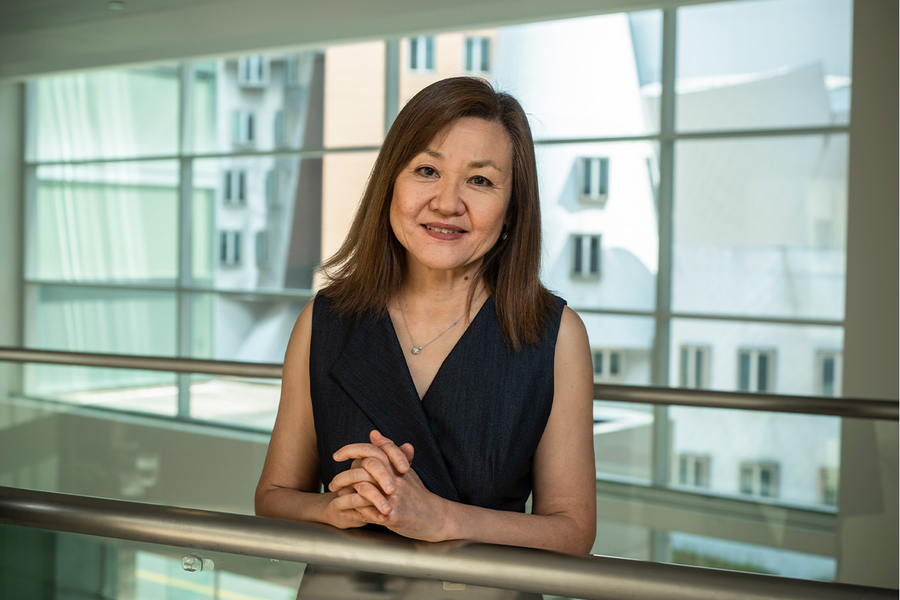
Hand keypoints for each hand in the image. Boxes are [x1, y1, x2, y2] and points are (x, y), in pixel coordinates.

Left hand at [332, 431, 449, 541]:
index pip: (372, 451)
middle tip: (331, 484)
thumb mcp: (405, 470)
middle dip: (343, 477)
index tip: (337, 455)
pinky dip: (351, 512)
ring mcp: (393, 497)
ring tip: (335, 499)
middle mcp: (395, 479)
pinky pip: (365, 512)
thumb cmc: (417, 494)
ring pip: (361, 490)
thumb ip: (389, 451)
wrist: (435, 518)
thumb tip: (373, 433)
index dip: (351, 450)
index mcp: (397, 466)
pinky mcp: (391, 516)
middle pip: (363, 469)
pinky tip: (344, 513)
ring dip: (344, 496)